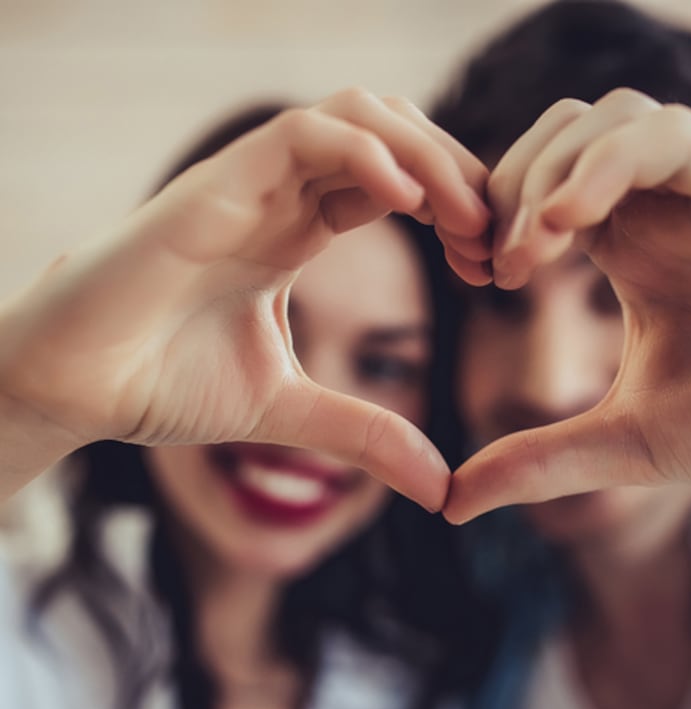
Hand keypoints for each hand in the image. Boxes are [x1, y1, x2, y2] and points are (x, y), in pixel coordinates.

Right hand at [0, 90, 490, 509]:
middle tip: (495, 242)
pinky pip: (302, 136)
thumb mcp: (291, 412)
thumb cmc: (163, 386)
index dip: (456, 212)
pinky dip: (366, 155)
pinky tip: (409, 203)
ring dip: (427, 156)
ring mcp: (247, 184)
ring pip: (357, 115)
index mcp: (296, 231)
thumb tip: (441, 490)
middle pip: (392, 136)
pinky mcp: (214, 187)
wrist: (72, 389)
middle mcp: (279, 197)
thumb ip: (366, 436)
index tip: (491, 267)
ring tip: (466, 222)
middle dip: (458, 175)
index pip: (397, 184)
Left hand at [444, 89, 690, 523]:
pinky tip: (568, 226)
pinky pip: (667, 136)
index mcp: (634, 251)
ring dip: (545, 173)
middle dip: (504, 187)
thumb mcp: (628, 446)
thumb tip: (447, 504)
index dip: (491, 217)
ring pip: (605, 120)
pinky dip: (605, 166)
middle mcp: (668, 209)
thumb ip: (540, 462)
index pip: (539, 190)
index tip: (471, 275)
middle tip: (486, 266)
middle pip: (556, 138)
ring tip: (523, 257)